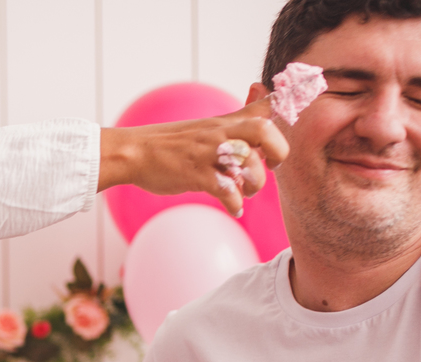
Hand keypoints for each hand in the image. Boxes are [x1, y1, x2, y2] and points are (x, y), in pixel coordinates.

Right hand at [98, 95, 289, 218]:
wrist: (134, 153)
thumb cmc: (171, 143)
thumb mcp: (208, 125)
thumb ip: (238, 117)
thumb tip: (261, 95)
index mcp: (225, 122)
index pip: (264, 107)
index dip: (286, 110)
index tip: (285, 127)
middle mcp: (220, 133)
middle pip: (264, 130)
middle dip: (278, 151)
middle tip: (270, 165)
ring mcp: (207, 153)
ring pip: (248, 163)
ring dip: (255, 184)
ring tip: (245, 191)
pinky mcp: (195, 174)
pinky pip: (226, 190)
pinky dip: (235, 204)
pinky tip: (233, 208)